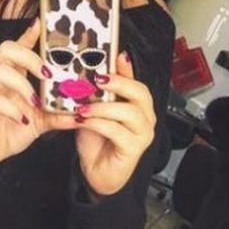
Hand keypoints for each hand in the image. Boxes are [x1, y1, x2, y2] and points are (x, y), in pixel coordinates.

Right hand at [0, 19, 75, 177]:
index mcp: (13, 77)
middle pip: (6, 50)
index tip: (41, 25)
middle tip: (48, 74)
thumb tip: (83, 111)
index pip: (18, 48)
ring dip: (22, 85)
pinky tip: (22, 121)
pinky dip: (12, 109)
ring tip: (36, 102)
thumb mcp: (40, 122)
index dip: (28, 35)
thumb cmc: (11, 131)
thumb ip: (58, 114)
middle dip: (29, 57)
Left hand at [72, 52, 155, 195]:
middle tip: (96, 80)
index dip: (126, 68)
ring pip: (129, 112)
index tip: (113, 57)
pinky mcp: (134, 149)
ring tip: (82, 107)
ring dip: (103, 107)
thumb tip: (88, 69)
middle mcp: (146, 117)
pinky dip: (97, 123)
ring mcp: (143, 134)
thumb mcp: (94, 110)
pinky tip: (82, 121)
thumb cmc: (97, 140)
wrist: (96, 171)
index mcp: (138, 105)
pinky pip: (116, 131)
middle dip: (118, 83)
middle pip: (140, 93)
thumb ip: (96, 92)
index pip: (136, 81)